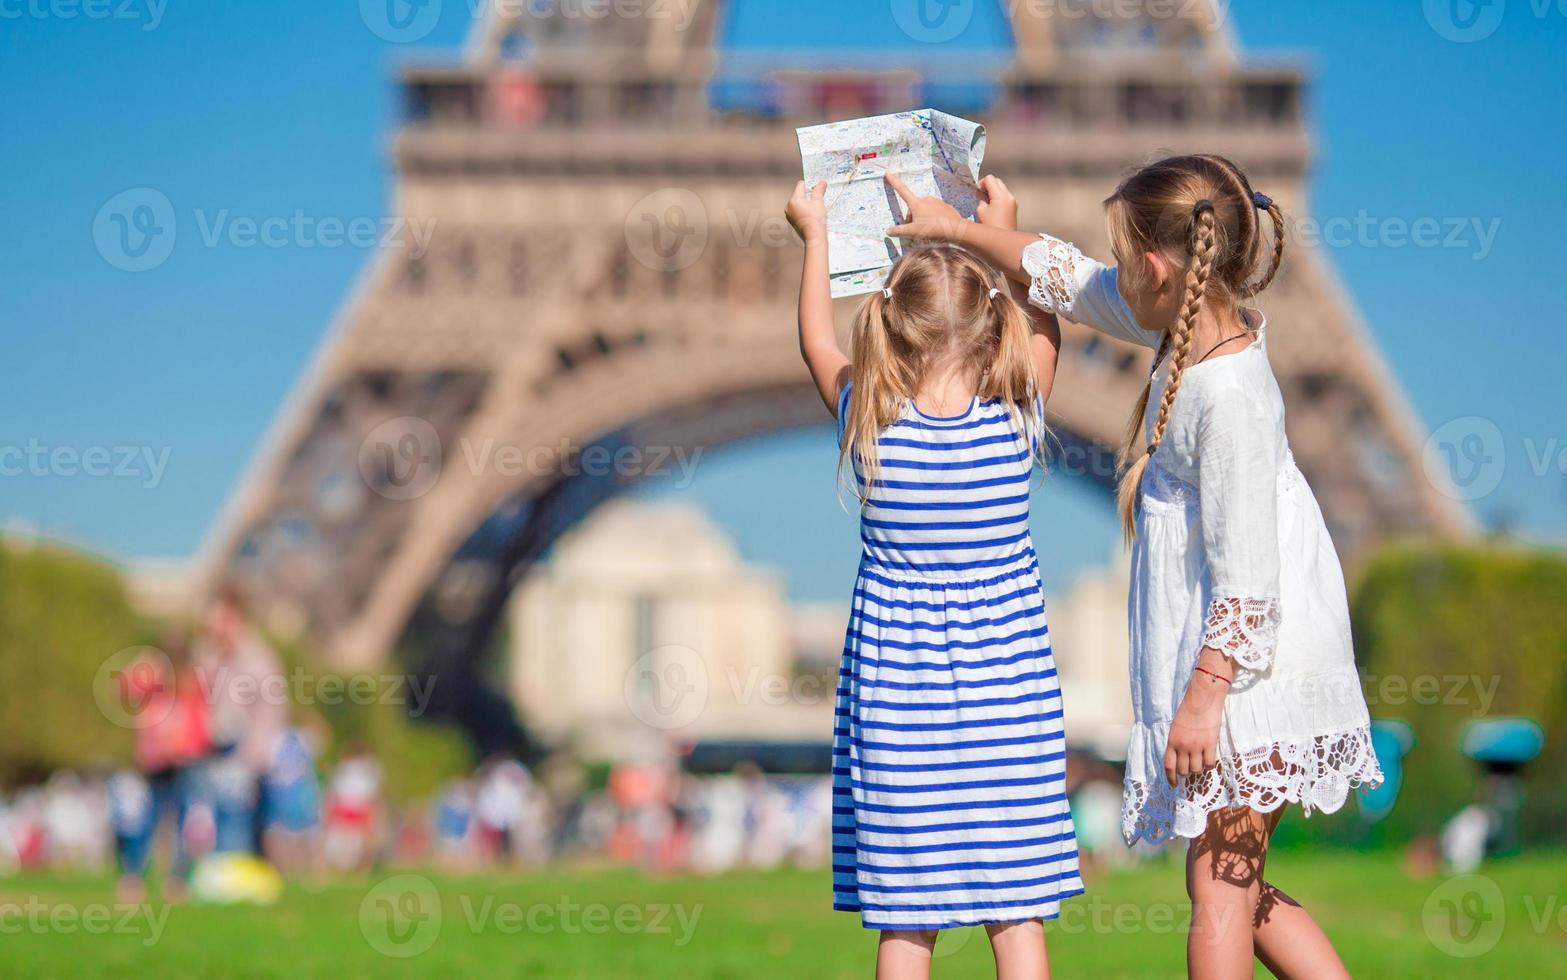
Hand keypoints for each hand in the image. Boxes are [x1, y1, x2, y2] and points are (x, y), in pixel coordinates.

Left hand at [786, 180, 827, 245]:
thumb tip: (822, 182)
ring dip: (806, 203)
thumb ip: (819, 190)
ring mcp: (789, 214)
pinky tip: (810, 215)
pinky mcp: (791, 220)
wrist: (814, 237)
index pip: (801, 185)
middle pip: (799, 194)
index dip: (810, 185)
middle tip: (817, 200)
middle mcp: (788, 206)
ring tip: (814, 209)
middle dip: (808, 195)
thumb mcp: (819, 202)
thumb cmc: (816, 221)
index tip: (817, 187)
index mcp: (794, 200)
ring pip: (798, 202)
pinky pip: (797, 210)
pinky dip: (803, 210)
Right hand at [885, 172, 963, 240]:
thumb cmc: (932, 229)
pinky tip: (937, 227)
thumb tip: (888, 231)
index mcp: (916, 203)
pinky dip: (934, 218)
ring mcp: (937, 201)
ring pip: (925, 209)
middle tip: (916, 229)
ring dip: (924, 217)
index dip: (894, 182)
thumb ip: (900, 231)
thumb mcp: (914, 232)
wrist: (955, 229)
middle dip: (913, 216)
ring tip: (928, 229)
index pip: (902, 190)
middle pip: (914, 206)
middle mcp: (926, 199)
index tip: (888, 173)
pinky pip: (936, 211)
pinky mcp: (945, 206)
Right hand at [976, 175, 1017, 230]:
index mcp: (1001, 195)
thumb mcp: (980, 210)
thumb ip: (980, 197)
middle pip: (997, 181)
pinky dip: (998, 197)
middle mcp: (1009, 195)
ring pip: (1002, 188)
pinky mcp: (1014, 207)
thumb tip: (981, 192)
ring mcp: (1013, 201)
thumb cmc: (990, 227)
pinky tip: (992, 208)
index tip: (977, 192)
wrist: (1003, 241)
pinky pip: (1005, 196)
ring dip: (993, 191)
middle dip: (988, 185)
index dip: (981, 183)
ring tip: (986, 203)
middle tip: (981, 196)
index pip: (990, 178)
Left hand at [1163, 657, 1228, 786]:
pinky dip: (1209, 765)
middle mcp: (1182, 746)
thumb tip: (1180, 758)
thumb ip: (1177, 742)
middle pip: (1183, 770)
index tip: (1174, 785)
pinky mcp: (1210, 744)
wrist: (1202, 698)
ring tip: (1200, 763)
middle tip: (1191, 769)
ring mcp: (1196, 746)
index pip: (1169, 765)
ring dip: (1198, 769)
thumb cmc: (1189, 710)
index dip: (1171, 778)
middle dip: (1187, 773)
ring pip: (1197, 769)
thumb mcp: (1176, 727)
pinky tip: (1209, 761)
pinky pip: (1209, 763)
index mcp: (1172, 740)